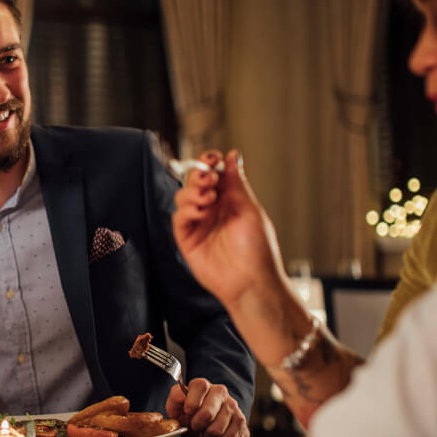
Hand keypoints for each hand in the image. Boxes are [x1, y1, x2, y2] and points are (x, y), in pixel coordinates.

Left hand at [167, 378, 249, 436]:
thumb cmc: (189, 415)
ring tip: (205, 431)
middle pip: (208, 412)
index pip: (200, 386)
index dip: (192, 402)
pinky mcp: (241, 421)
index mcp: (204, 386)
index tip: (187, 412)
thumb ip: (175, 398)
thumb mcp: (176, 407)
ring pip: (217, 429)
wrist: (205, 426)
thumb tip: (180, 394)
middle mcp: (220, 392)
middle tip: (195, 426)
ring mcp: (233, 406)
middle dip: (197, 425)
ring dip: (207, 435)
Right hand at [171, 150, 287, 309]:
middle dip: (199, 175)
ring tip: (208, 196)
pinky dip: (187, 210)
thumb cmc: (258, 249)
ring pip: (183, 197)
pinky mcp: (187, 239)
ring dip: (192, 191)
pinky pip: (179, 218)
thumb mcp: (249, 209)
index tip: (212, 157)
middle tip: (209, 178)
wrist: (251, 281)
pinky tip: (201, 212)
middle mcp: (212, 210)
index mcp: (229, 200)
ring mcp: (198, 224)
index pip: (213, 174)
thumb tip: (233, 156)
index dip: (209, 162)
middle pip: (194, 183)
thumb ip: (236, 182)